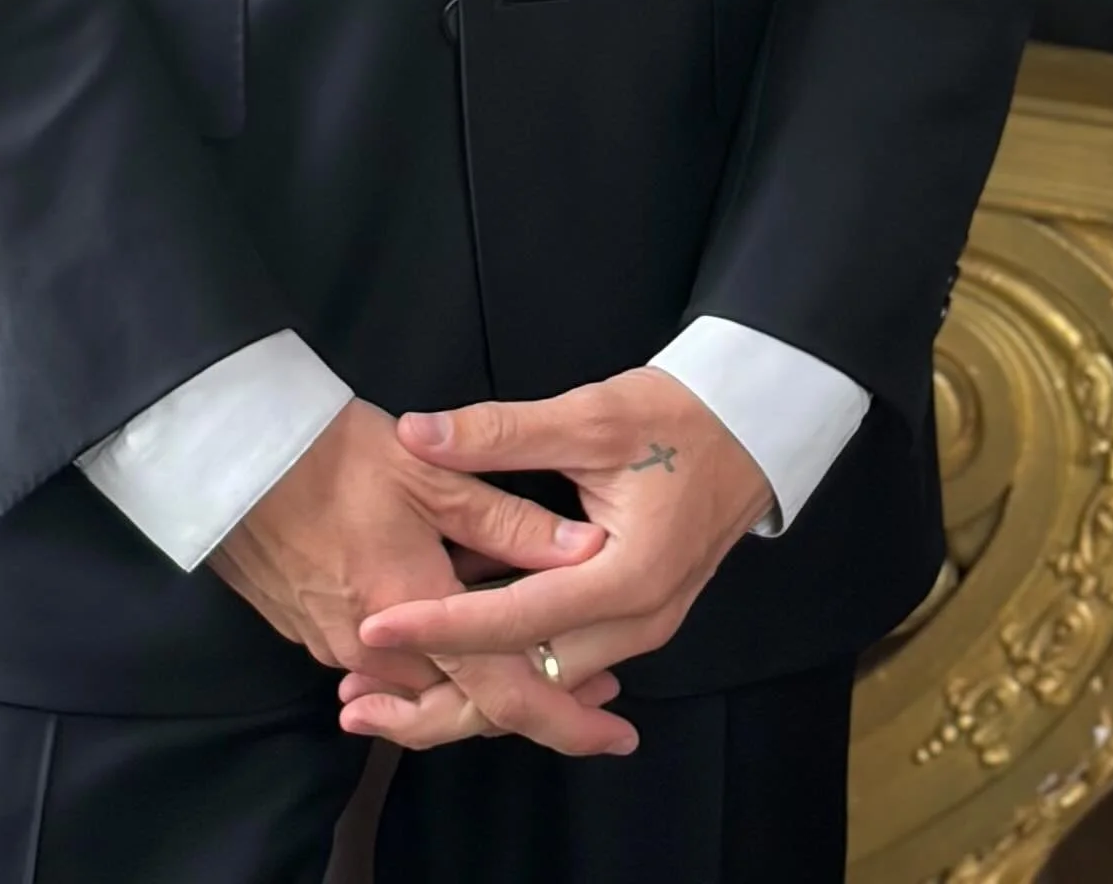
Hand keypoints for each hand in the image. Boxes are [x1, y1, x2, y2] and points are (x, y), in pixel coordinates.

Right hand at [207, 401, 627, 758]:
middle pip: (466, 701)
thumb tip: (586, 552)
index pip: (504, 695)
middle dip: (533, 695)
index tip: (619, 734)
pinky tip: (457, 604)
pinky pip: (387, 662)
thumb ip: (509, 522)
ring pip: (426, 683)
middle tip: (595, 682)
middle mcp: (375, 652)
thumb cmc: (333, 453)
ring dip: (480, 668)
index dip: (567, 720)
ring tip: (536, 636)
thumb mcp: (431, 474)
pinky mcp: (310, 629)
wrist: (228, 453)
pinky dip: (432, 649)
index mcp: (414, 615)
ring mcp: (335, 646)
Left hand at [339, 371, 766, 743]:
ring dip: (466, 692)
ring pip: (541, 687)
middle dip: (441, 695)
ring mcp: (640, 632)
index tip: (373, 628)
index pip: (514, 620)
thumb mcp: (591, 415)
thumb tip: (417, 433)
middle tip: (356, 697)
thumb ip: (502, 431)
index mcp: (625, 579)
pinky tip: (448, 659)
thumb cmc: (680, 416)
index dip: (440, 625)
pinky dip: (504, 671)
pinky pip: (560, 666)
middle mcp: (634, 624)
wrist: (756, 428)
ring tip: (383, 693)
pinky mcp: (634, 622)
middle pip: (526, 685)